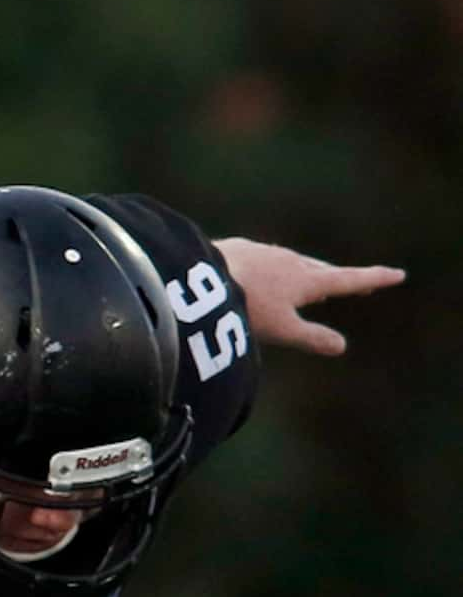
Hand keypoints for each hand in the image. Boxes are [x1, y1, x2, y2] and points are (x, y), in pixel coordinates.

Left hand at [214, 238, 403, 355]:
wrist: (197, 277)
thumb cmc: (244, 307)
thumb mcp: (282, 330)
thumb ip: (312, 337)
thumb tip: (340, 345)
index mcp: (306, 280)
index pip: (348, 280)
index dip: (373, 279)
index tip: (397, 274)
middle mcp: (289, 262)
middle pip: (321, 271)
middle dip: (339, 278)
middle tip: (357, 283)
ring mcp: (263, 253)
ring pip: (293, 264)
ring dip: (308, 273)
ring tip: (314, 282)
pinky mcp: (238, 250)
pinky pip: (265, 260)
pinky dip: (276, 269)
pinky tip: (265, 273)